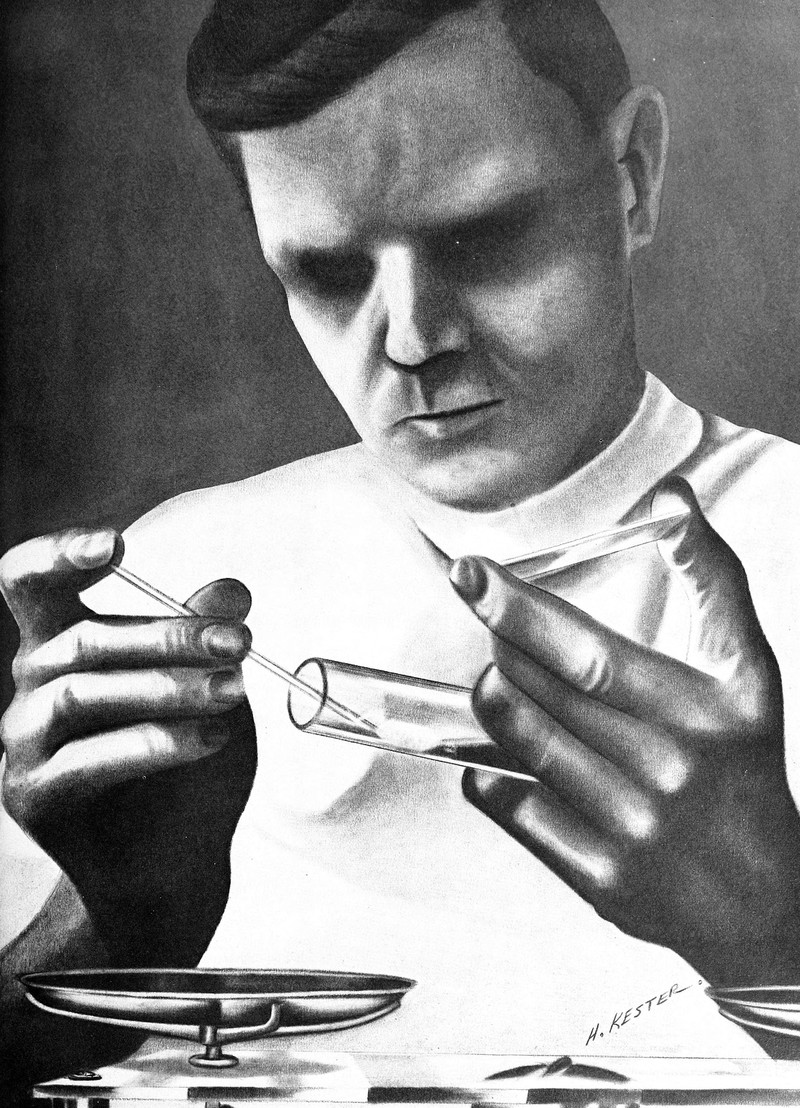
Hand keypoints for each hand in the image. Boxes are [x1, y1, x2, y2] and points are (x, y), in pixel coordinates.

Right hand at [0, 528, 256, 963]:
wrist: (179, 861)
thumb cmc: (189, 759)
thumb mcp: (213, 687)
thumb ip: (208, 637)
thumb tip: (232, 587)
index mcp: (64, 642)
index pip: (31, 582)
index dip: (61, 554)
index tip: (117, 543)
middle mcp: (32, 684)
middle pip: (84, 639)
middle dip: (170, 636)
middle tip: (240, 643)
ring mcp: (24, 741)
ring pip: (83, 693)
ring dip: (166, 687)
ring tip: (233, 691)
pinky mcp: (32, 795)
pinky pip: (88, 759)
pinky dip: (155, 744)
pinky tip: (212, 741)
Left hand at [450, 477, 799, 986]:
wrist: (764, 900)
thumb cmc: (744, 767)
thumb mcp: (748, 671)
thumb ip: (712, 579)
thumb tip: (671, 497)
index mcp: (706, 712)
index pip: (590, 652)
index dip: (521, 609)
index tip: (472, 575)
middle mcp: (669, 771)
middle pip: (547, 694)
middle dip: (500, 643)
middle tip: (481, 608)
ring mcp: (632, 830)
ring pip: (525, 746)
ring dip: (494, 700)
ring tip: (496, 674)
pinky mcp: (600, 879)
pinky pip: (515, 807)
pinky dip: (489, 766)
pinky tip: (500, 746)